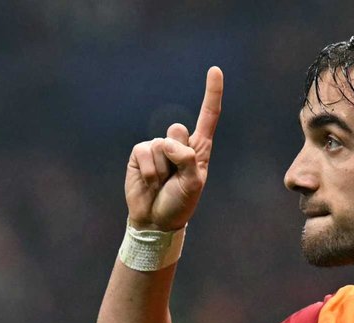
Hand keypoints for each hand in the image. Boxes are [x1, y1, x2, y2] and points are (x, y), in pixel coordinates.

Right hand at [125, 67, 223, 230]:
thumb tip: (168, 142)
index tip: (215, 70)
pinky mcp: (139, 153)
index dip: (212, 93)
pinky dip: (149, 171)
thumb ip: (188, 160)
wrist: (155, 220)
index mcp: (198, 149)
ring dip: (162, 170)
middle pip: (179, 132)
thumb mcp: (194, 183)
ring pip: (162, 145)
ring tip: (162, 183)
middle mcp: (178, 144)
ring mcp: (158, 147)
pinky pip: (145, 152)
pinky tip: (149, 182)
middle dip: (178, 156)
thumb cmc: (179, 203)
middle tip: (174, 179)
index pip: (208, 117)